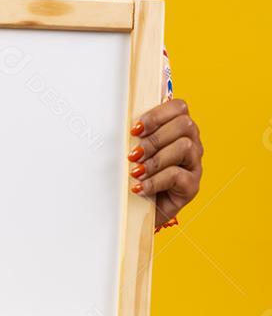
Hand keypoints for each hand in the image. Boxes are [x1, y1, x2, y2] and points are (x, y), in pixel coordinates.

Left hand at [127, 97, 201, 229]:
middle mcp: (191, 143)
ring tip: (136, 171)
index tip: (135, 129)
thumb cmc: (137, 173)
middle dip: (155, 138)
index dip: (157, 114)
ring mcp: (194, 164)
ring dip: (155, 159)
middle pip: (184, 124)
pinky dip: (155, 181)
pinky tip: (140, 187)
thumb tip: (121, 124)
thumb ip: (134, 135)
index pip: (179, 107)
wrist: (140, 209)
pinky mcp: (192, 186)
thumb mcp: (134, 150)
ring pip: (185, 147)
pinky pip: (178, 176)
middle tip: (133, 154)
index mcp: (177, 128)